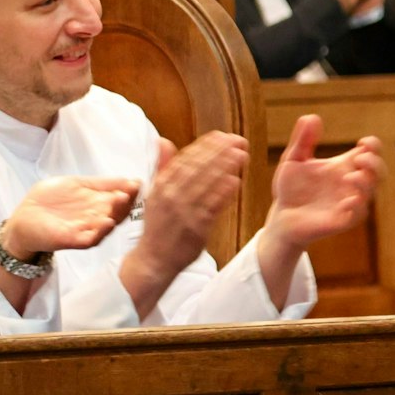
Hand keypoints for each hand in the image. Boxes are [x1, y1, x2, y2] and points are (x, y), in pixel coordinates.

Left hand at [0, 176, 138, 257]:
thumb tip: (131, 180)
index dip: (129, 191)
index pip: (120, 199)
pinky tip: (106, 221)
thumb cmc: (50, 200)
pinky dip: (99, 232)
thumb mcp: (77, 184)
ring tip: (121, 201)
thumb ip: (102, 183)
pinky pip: (90, 239)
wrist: (25, 217)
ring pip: (106, 225)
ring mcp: (87, 230)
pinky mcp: (73, 241)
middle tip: (130, 191)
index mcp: (100, 205)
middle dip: (125, 202)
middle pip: (117, 212)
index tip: (137, 182)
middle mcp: (97, 219)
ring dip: (115, 214)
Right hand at [132, 132, 246, 277]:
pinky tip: (235, 181)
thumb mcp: (153, 193)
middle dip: (218, 152)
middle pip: (197, 169)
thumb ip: (161, 166)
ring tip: (241, 155)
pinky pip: (212, 207)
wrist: (154, 259)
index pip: (184, 160)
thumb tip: (162, 140)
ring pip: (206, 185)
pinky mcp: (195, 228)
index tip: (221, 135)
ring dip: (225, 168)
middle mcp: (170, 197)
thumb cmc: (158, 225)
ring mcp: (183, 212)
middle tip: (237, 140)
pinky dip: (223, 193)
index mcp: (160, 186)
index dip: (204, 146)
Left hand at [265, 114, 383, 249]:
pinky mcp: (344, 219)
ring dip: (365, 182)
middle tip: (360, 157)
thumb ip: (303, 140)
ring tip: (351, 176)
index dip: (373, 145)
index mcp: (345, 166)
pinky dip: (356, 205)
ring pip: (370, 192)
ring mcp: (350, 202)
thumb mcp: (293, 160)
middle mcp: (352, 183)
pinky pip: (358, 213)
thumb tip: (311, 116)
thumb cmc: (291, 188)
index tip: (363, 142)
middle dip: (375, 163)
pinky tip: (348, 199)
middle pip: (378, 171)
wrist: (280, 216)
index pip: (370, 152)